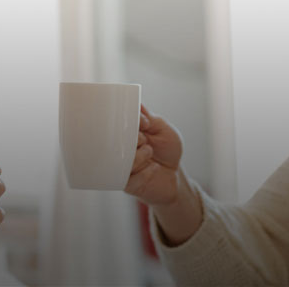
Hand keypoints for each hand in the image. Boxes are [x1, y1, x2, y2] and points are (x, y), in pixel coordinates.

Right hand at [124, 105, 202, 245]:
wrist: (175, 176)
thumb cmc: (167, 150)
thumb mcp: (163, 129)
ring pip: (119, 161)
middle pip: (114, 142)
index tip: (145, 124)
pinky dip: (144, 173)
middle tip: (145, 139)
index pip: (117, 123)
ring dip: (137, 156)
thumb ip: (149, 117)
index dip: (130, 122)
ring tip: (149, 152)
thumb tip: (136, 103)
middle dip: (132, 139)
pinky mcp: (127, 184)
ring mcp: (122, 167)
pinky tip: (154, 167)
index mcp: (126, 134)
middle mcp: (120, 149)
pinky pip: (128, 180)